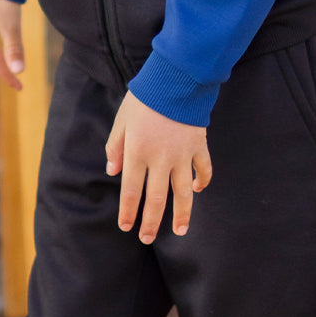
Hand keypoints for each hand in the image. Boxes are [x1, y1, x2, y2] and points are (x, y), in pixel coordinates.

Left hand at [104, 92, 211, 242]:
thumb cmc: (145, 97)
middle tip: (146, 238)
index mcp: (137, 152)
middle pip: (156, 199)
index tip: (126, 227)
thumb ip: (115, 146)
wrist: (176, 78)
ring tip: (180, 231)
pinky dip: (202, 181)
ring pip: (183, 193)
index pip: (131, 191)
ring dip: (182, 214)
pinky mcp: (199, 146)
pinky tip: (197, 190)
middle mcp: (160, 158)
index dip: (129, 212)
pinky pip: (203, 169)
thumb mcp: (122, 119)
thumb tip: (112, 170)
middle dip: (151, 222)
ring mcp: (182, 154)